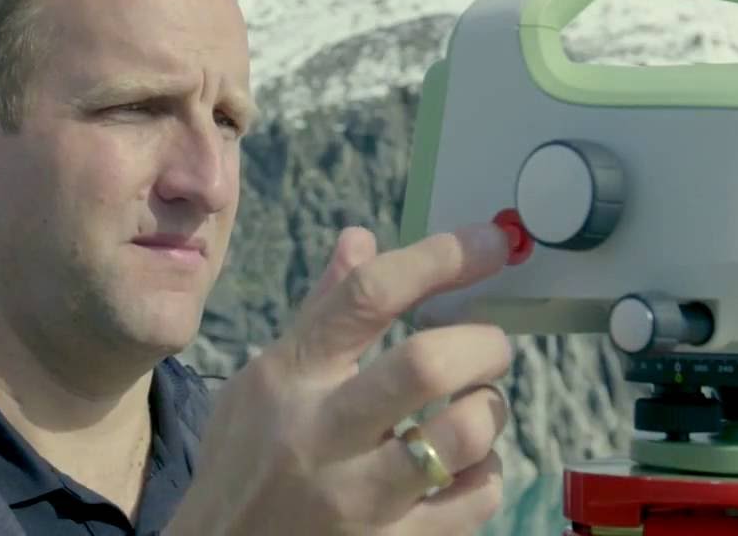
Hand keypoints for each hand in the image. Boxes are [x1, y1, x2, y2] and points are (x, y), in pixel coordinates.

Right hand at [168, 222, 512, 535]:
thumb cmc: (245, 465)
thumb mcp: (261, 382)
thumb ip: (321, 314)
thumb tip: (362, 239)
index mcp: (291, 378)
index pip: (368, 297)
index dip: (441, 258)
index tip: (492, 241)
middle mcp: (322, 434)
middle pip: (426, 365)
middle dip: (483, 343)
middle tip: (490, 345)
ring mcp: (358, 499)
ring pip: (465, 434)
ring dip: (489, 408)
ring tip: (477, 406)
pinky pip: (477, 499)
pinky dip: (485, 472)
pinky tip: (464, 467)